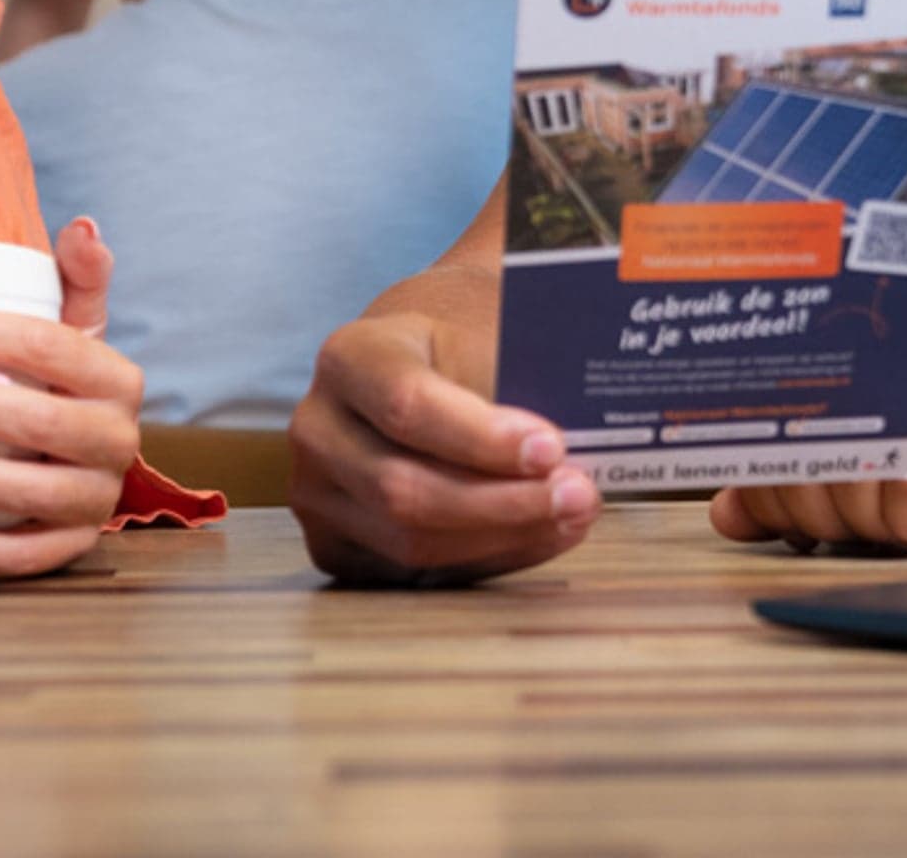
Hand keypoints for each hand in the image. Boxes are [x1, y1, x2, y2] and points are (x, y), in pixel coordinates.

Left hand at [0, 227, 143, 576]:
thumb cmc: (47, 382)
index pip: (51, 348)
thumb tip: (82, 225)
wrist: (66, 462)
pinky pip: (22, 558)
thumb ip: (77, 277)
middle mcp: (120, 442)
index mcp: (118, 379)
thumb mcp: (71, 329)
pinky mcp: (69, 550)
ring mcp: (97, 502)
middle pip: (36, 422)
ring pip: (29, 495)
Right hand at [288, 312, 600, 585]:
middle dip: (503, 503)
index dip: (481, 438)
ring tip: (572, 515)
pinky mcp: (335, 542)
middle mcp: (317, 427)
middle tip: (580, 494)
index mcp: (348, 357)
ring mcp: (316, 493)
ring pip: (410, 541)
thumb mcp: (487, 336)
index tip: (553, 447)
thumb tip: (590, 439)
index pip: (407, 405)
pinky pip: (412, 570)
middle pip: (404, 489)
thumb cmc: (464, 343)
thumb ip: (521, 386)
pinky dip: (484, 558)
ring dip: (503, 537)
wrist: (422, 355)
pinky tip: (535, 536)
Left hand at [710, 357, 906, 553]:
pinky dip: (905, 519)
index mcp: (872, 382)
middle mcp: (905, 378)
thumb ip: (812, 497)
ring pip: (857, 462)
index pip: (787, 417)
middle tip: (835, 539)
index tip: (760, 513)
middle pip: (814, 443)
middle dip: (808, 510)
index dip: (764, 473)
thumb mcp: (891, 496)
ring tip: (888, 536)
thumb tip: (730, 511)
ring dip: (860, 521)